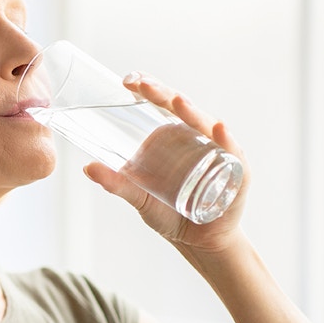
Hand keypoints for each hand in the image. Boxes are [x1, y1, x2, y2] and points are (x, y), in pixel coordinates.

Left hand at [82, 72, 248, 253]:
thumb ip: (116, 183)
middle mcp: (196, 138)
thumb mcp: (138, 197)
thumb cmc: (168, 213)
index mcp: (173, 136)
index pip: (162, 104)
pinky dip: (226, 141)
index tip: (129, 79)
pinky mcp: (236, 173)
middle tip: (144, 85)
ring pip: (206, 126)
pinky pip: (232, 153)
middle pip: (182, 108)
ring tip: (178, 102)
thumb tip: (88, 168)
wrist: (196, 242)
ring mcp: (217, 152)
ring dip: (193, 113)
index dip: (148, 89)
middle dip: (164, 94)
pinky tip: (219, 130)